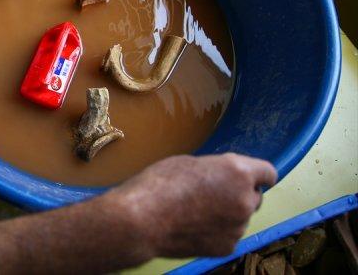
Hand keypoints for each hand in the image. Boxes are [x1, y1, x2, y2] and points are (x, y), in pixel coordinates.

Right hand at [110, 153, 276, 257]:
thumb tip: (221, 180)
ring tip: (196, 211)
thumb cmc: (160, 183)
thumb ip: (214, 171)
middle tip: (212, 193)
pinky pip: (228, 234)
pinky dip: (216, 231)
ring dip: (227, 213)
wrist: (142, 220)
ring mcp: (238, 227)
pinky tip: (193, 227)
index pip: (268, 172)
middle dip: (240, 194)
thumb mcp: (189, 163)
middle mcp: (245, 200)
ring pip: (240, 217)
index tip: (251, 177)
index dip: (258, 174)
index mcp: (238, 173)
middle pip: (254, 196)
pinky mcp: (227, 247)